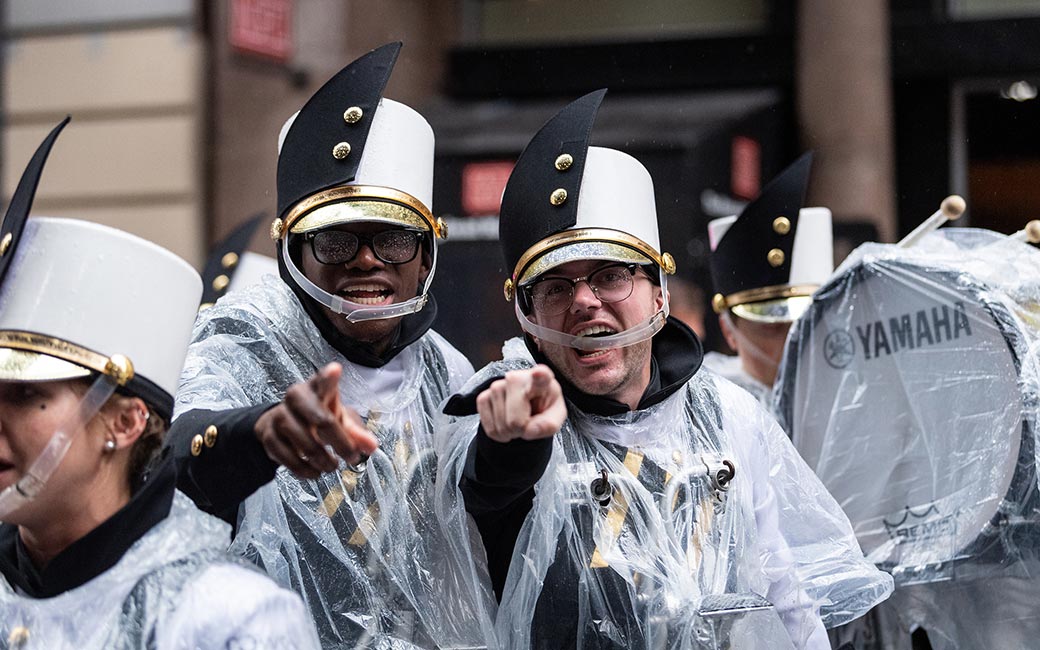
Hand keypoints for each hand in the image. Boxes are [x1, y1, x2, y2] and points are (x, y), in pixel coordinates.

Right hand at [254, 363, 378, 477]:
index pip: (323, 380)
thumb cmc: (317, 416)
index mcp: (317, 387)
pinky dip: (308, 471)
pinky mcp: (269, 436)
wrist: (284, 424)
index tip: (335, 370)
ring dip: (325, 461)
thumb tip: (371, 446)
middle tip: (352, 456)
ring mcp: (280, 416)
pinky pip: (291, 460)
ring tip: (332, 465)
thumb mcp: (340, 419)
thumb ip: (357, 432)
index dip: (328, 377)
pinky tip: (315, 470)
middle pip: (322, 420)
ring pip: (308, 445)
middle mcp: (296, 397)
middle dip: (341, 443)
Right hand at [476, 364, 566, 442]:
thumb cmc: (543, 408)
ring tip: (517, 422)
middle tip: (526, 423)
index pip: (541, 376)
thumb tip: (530, 430)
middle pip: (514, 421)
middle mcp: (516, 378)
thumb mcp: (555, 418)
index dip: (539, 375)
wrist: (528, 406)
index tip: (539, 373)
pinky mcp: (484, 396)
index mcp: (542, 381)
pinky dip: (496, 432)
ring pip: (500, 425)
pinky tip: (505, 424)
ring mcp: (497, 386)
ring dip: (508, 432)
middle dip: (520, 431)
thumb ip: (548, 426)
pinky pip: (487, 426)